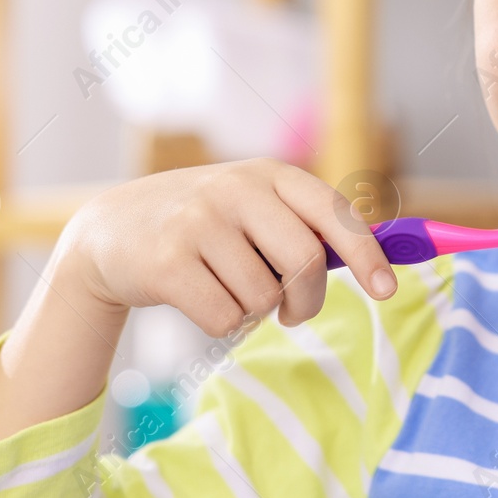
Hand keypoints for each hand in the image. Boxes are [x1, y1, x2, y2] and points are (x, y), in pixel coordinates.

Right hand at [56, 158, 396, 336]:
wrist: (111, 231)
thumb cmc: (204, 227)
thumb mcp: (253, 208)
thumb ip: (306, 228)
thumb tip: (376, 264)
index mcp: (270, 174)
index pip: (334, 213)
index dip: (367, 254)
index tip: (387, 291)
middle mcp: (237, 189)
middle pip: (306, 262)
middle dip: (307, 300)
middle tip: (294, 312)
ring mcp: (199, 223)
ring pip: (264, 297)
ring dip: (254, 310)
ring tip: (227, 288)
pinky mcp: (167, 262)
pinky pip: (225, 317)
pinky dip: (221, 322)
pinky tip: (199, 298)